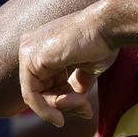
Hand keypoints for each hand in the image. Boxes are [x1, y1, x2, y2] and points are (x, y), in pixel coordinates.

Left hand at [17, 5, 117, 126]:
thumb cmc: (102, 42)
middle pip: (38, 92)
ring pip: (34, 97)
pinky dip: (47, 109)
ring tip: (83, 103)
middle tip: (85, 109)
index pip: (44, 84)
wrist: (109, 27)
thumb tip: (76, 102)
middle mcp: (30, 47)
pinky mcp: (31, 58)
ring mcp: (28, 51)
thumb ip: (75, 83)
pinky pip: (31, 95)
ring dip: (62, 107)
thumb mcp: (87, 68)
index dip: (64, 100)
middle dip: (63, 106)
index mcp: (42, 47)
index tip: (85, 108)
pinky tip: (69, 109)